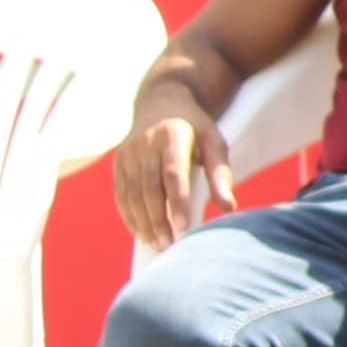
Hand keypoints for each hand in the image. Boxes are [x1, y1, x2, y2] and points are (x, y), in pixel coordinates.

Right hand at [113, 99, 230, 250]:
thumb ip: (220, 173)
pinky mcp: (118, 162)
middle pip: (149, 187)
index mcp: (172, 136)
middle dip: (158, 219)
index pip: (172, 174)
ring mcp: (128, 153)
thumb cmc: (196, 128)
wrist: (161, 102)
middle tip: (170, 245)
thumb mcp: (215, 143)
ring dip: (142, 221)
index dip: (178, 202)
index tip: (185, 227)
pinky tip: (141, 232)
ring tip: (157, 244)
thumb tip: (228, 206)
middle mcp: (145, 144)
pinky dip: (129, 214)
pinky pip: (120, 192)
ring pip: (131, 193)